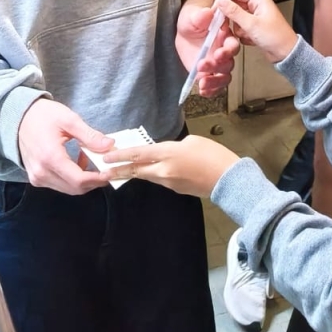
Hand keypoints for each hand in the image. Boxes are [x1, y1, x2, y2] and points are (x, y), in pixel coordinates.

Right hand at [17, 98, 111, 194]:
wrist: (20, 117)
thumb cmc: (44, 116)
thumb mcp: (69, 120)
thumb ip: (90, 136)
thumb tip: (110, 146)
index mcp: (50, 158)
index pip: (78, 180)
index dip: (97, 179)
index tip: (111, 172)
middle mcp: (42, 173)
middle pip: (74, 188)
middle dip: (93, 181)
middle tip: (106, 168)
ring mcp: (37, 178)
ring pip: (68, 189)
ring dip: (83, 180)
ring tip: (91, 160)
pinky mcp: (36, 178)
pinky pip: (59, 185)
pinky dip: (72, 179)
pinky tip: (78, 162)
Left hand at [106, 134, 238, 196]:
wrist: (227, 179)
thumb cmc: (213, 154)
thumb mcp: (192, 141)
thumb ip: (174, 146)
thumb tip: (167, 153)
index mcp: (168, 153)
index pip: (139, 154)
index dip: (121, 155)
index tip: (106, 157)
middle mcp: (164, 170)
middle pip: (137, 170)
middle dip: (120, 171)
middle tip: (104, 172)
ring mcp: (169, 182)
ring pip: (149, 175)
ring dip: (137, 173)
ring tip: (125, 170)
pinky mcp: (176, 190)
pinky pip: (161, 179)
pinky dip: (154, 174)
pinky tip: (156, 171)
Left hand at [176, 2, 240, 96]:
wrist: (185, 31)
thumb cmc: (193, 20)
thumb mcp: (193, 16)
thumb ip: (200, 16)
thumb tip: (207, 13)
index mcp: (225, 36)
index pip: (232, 45)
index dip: (228, 51)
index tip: (218, 53)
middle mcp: (224, 51)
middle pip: (228, 63)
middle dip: (217, 66)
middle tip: (203, 65)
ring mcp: (217, 64)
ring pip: (224, 77)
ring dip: (215, 82)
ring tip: (203, 83)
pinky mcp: (209, 74)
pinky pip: (215, 86)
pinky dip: (211, 91)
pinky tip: (203, 91)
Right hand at [215, 0, 297, 63]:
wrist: (286, 53)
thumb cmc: (276, 37)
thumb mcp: (252, 24)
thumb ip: (234, 12)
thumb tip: (221, 1)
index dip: (223, 0)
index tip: (214, 11)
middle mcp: (256, 5)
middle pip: (234, 5)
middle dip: (229, 17)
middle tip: (224, 26)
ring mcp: (255, 16)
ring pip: (236, 18)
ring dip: (237, 28)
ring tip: (245, 35)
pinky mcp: (254, 26)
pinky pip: (241, 27)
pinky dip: (242, 34)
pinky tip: (250, 39)